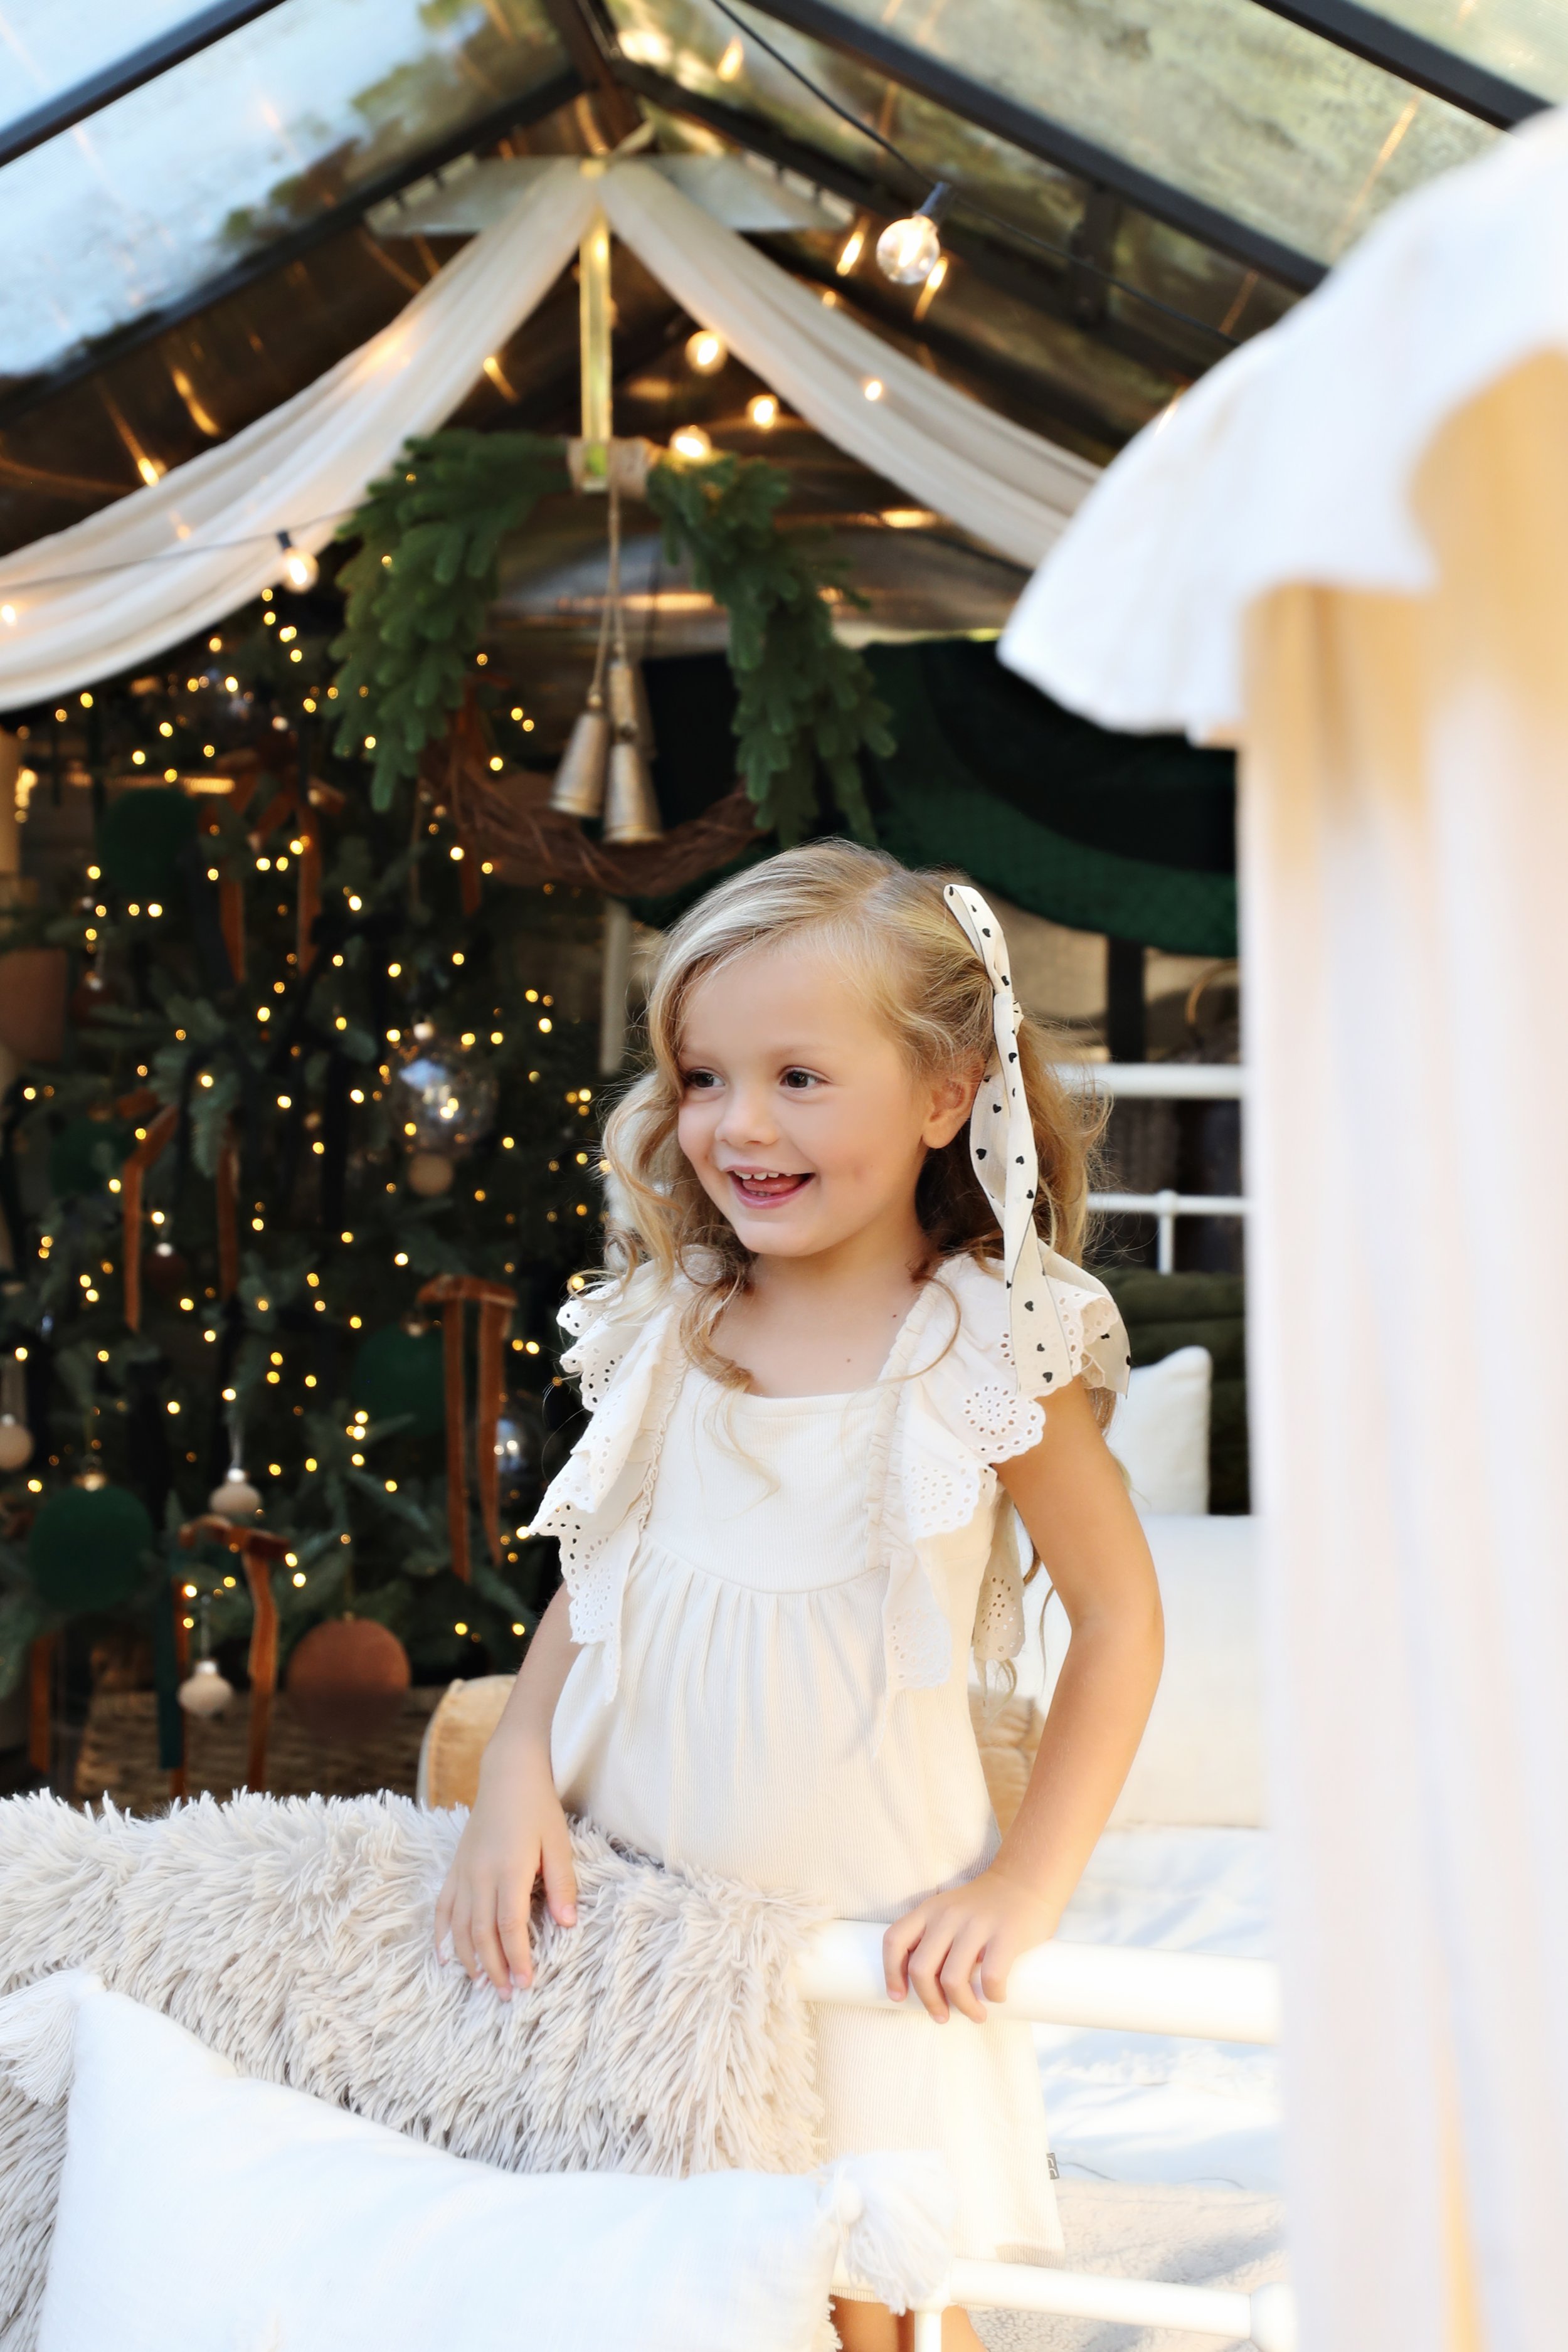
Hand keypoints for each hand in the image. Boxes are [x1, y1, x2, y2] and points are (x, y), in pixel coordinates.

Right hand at [432, 1741, 576, 2000]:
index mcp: (509, 1869)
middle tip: (508, 1995)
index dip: (517, 1957)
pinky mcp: (455, 1868)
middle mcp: (480, 1875)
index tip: (527, 1983)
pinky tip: (446, 1958)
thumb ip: (562, 1884)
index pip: (510, 1926)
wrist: (507, 1774)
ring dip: (469, 1959)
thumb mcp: (558, 1843)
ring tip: (483, 1984)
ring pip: (458, 1927)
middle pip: (481, 1933)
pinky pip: (442, 1908)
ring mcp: (463, 1872)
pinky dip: (441, 1936)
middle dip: (495, 1968)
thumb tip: (568, 1924)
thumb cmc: (538, 1808)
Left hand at [882, 1865, 1057, 2023]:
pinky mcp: (1006, 1935)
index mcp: (929, 1910)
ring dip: (964, 2007)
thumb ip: (935, 1936)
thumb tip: (926, 1987)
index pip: (894, 1941)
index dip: (891, 1974)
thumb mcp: (950, 1909)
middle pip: (921, 1970)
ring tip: (976, 2014)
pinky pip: (991, 1978)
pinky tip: (998, 1997)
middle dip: (930, 2001)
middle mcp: (948, 1916)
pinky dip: (993, 1996)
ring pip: (953, 1980)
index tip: (899, 1997)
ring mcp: (977, 1924)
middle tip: (942, 2016)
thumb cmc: (985, 1905)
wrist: (1027, 1879)